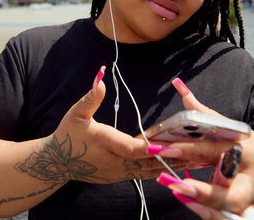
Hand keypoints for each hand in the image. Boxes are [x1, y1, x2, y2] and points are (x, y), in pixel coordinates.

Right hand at [42, 67, 186, 184]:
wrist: (57, 163)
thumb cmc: (68, 134)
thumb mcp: (76, 113)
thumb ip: (91, 97)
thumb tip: (101, 75)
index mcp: (104, 143)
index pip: (130, 148)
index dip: (149, 147)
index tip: (166, 143)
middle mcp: (113, 161)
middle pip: (146, 162)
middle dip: (170, 156)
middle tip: (194, 150)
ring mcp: (118, 172)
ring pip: (148, 171)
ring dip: (170, 165)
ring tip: (195, 159)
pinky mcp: (120, 176)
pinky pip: (144, 174)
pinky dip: (161, 170)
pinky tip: (178, 165)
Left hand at [155, 78, 253, 218]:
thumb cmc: (250, 150)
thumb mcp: (234, 129)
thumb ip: (205, 114)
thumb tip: (180, 88)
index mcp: (243, 149)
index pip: (212, 148)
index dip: (186, 148)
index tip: (162, 148)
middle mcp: (248, 176)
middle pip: (231, 188)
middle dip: (204, 189)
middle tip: (176, 184)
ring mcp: (250, 198)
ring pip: (232, 209)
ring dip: (207, 207)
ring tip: (180, 195)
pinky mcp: (247, 212)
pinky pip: (230, 219)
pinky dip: (212, 216)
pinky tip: (191, 205)